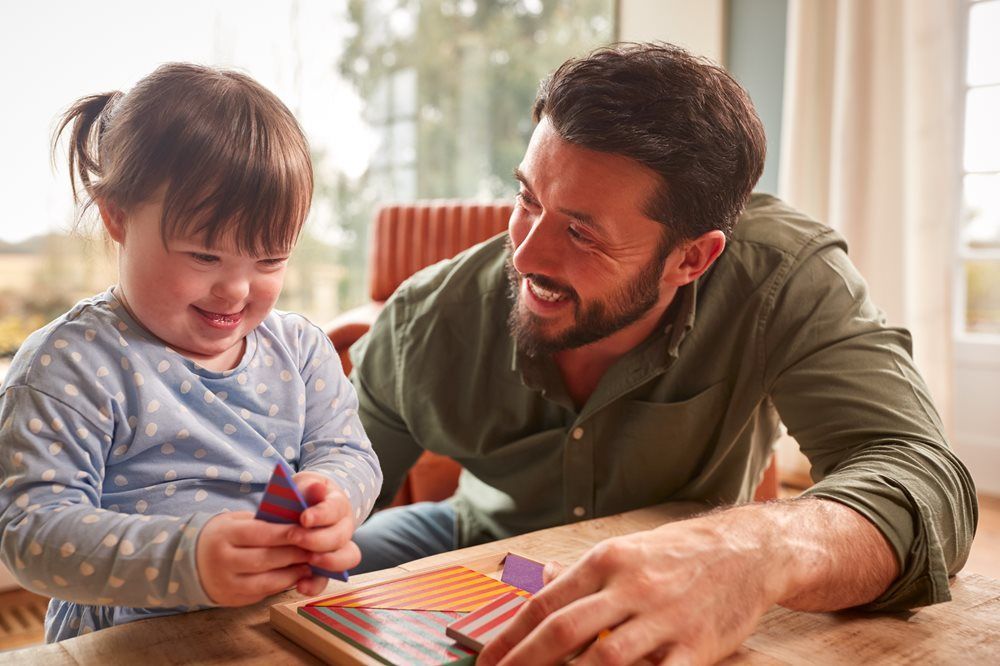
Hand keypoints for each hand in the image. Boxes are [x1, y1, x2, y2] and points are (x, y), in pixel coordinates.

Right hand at [196, 511, 313, 605]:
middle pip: (264, 559)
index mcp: (224, 535)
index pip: (259, 534)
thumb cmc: (223, 535)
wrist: (191, 560)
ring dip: (291, 574)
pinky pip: (261, 594)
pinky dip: (281, 586)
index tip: (306, 531)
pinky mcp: (231, 599)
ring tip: (309, 566)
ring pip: (265, 581)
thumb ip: (262, 521)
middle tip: (315, 549)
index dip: (285, 534)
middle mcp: (222, 561)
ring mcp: (225, 583)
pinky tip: (295, 577)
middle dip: (293, 554)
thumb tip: (297, 520)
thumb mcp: (235, 520)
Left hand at [289, 471, 360, 595]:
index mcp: (338, 504)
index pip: (335, 509)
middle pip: (340, 536)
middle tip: (294, 537)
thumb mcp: (303, 486)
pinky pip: (327, 579)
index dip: (321, 515)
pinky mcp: (325, 567)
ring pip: (346, 559)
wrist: (301, 509)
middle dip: (317, 539)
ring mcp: (338, 548)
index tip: (304, 518)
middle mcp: (344, 527)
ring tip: (308, 561)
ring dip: (328, 561)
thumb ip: (307, 487)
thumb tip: (316, 487)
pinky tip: (301, 585)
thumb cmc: (301, 496)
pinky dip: (316, 585)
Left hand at [477, 513, 787, 665]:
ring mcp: (662, 619)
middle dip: (526, 662)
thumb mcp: (627, 550)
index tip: (487, 661)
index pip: (546, 603)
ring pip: (605, 657)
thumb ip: (583, 571)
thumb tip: (542, 578)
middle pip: (564, 630)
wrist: (748, 551)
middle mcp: (629, 587)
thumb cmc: (681, 553)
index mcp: (607, 561)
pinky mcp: (695, 647)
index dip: (511, 636)